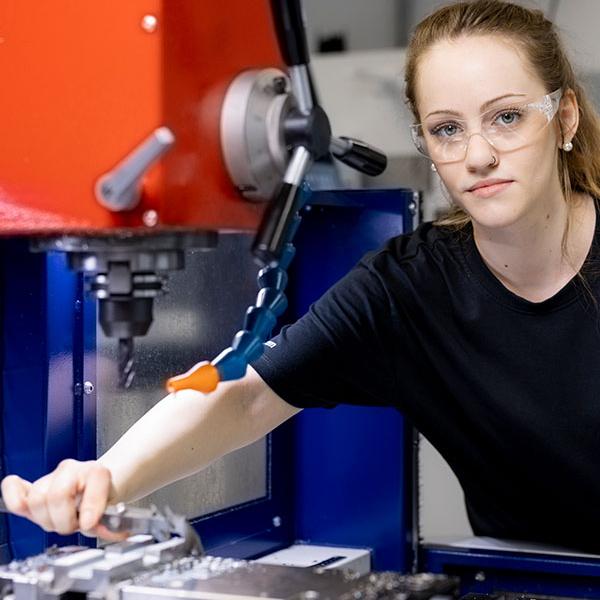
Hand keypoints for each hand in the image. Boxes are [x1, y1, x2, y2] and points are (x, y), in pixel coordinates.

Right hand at [1, 460, 127, 539]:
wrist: (101, 484)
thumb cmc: (106, 494)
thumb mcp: (114, 508)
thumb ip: (108, 522)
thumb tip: (96, 530)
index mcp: (94, 471)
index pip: (82, 492)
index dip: (79, 512)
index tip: (88, 524)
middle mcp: (70, 470)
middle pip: (52, 498)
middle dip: (63, 522)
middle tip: (75, 524)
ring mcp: (50, 478)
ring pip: (34, 502)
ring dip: (48, 521)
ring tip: (61, 520)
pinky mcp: (34, 490)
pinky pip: (13, 490)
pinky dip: (14, 499)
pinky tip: (27, 508)